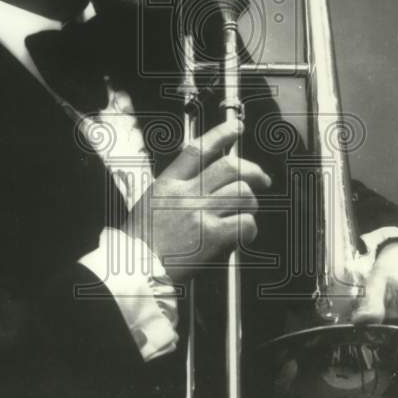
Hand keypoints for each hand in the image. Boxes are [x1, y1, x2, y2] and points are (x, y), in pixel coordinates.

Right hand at [126, 119, 270, 282]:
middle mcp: (186, 195)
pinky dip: (249, 227)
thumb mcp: (151, 202)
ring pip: (243, 194)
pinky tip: (243, 233)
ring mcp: (200, 215)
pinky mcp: (212, 237)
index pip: (199, 149)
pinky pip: (245, 223)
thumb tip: (208, 178)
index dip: (221, 134)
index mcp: (168, 183)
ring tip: (247, 211)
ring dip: (251, 203)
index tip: (236, 129)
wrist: (136, 269)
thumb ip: (178, 188)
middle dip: (253, 171)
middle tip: (262, 179)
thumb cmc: (141, 241)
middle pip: (230, 167)